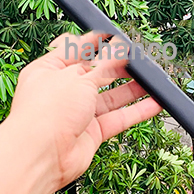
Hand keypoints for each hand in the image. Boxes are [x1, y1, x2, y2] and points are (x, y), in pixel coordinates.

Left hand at [6, 32, 161, 193]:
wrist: (40, 156)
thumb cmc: (45, 113)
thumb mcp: (79, 77)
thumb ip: (104, 65)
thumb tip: (120, 50)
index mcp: (49, 70)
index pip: (76, 50)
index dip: (97, 42)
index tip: (117, 37)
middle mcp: (63, 91)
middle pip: (96, 74)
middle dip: (119, 67)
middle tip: (141, 60)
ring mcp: (77, 113)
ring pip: (110, 97)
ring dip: (132, 89)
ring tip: (153, 80)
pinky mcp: (91, 133)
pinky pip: (118, 118)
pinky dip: (137, 112)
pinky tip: (154, 104)